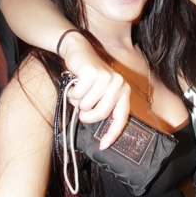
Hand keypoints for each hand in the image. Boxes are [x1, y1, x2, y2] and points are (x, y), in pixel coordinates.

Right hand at [60, 32, 130, 147]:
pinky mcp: (94, 74)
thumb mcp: (100, 93)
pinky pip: (78, 95)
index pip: (121, 118)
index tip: (103, 145)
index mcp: (123, 92)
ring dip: (77, 102)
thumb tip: (100, 133)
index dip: (113, 133)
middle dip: (87, 115)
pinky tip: (75, 83)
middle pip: (101, 114)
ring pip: (87, 105)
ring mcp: (107, 79)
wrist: (79, 51)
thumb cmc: (88, 77)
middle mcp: (119, 85)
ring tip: (78, 91)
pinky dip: (72, 93)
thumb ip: (102, 107)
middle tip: (80, 110)